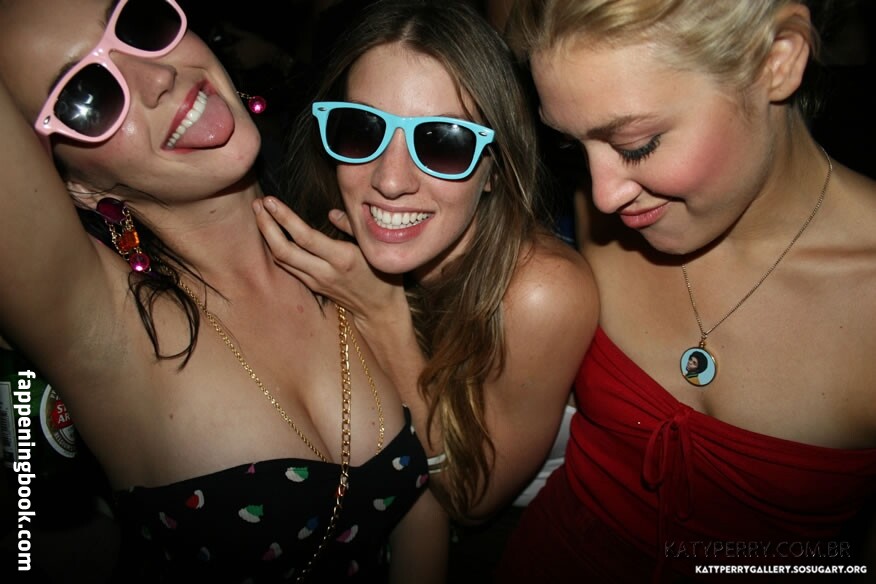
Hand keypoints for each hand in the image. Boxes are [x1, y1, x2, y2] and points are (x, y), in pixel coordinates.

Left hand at [254, 196, 405, 320]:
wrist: (379, 309)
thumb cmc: (382, 274)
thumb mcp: (374, 247)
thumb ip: (352, 227)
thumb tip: (330, 213)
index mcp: (342, 258)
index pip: (305, 237)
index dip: (284, 218)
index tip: (270, 201)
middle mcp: (324, 271)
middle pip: (284, 250)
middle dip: (266, 226)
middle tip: (256, 204)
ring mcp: (316, 281)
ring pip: (282, 260)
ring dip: (267, 235)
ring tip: (259, 213)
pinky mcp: (312, 286)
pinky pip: (288, 266)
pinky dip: (276, 247)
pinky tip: (271, 232)